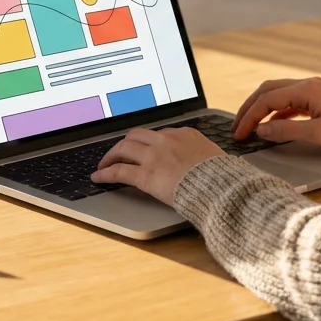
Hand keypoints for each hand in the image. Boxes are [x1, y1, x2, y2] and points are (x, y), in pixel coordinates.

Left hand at [91, 127, 224, 204]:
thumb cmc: (222, 177)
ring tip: (104, 164)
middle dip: (125, 144)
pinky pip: (119, 171)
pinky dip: (106, 173)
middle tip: (118, 153)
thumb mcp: (215, 157)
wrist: (220, 187)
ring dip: (111, 156)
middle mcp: (166, 140)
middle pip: (136, 135)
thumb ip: (202, 155)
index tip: (142, 147)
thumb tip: (204, 162)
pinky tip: (98, 177)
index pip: (159, 133)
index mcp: (185, 134)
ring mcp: (154, 156)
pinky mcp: (146, 175)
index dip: (147, 142)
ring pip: (123, 148)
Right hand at [232, 77, 320, 154]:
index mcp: (307, 89)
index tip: (239, 134)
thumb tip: (261, 131)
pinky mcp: (320, 101)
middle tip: (236, 128)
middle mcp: (308, 85)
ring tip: (249, 128)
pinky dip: (276, 114)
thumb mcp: (319, 134)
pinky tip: (272, 127)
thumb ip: (286, 131)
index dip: (249, 117)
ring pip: (278, 95)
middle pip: (268, 91)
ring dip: (261, 110)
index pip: (267, 99)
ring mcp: (315, 91)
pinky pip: (291, 103)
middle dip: (249, 108)